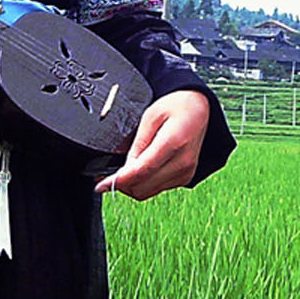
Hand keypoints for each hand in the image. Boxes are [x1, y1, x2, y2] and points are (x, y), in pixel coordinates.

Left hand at [95, 89, 210, 198]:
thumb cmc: (177, 106)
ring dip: (131, 186)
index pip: (141, 171)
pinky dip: (143, 184)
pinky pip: (157, 189)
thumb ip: (137, 144)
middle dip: (122, 185)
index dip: (117, 181)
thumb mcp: (150, 116)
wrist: (199, 108)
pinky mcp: (185, 177)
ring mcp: (185, 172)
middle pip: (143, 187)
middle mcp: (182, 162)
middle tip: (108, 176)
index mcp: (173, 143)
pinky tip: (138, 172)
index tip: (100, 185)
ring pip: (148, 192)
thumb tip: (125, 169)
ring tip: (122, 173)